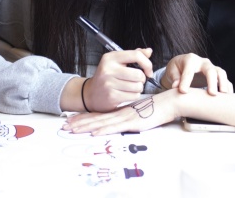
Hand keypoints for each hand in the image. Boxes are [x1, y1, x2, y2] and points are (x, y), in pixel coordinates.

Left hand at [64, 89, 179, 135]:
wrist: (170, 102)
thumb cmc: (158, 106)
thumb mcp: (142, 109)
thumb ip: (132, 112)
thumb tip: (126, 117)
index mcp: (122, 110)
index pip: (100, 114)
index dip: (85, 117)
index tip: (72, 120)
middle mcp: (121, 113)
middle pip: (96, 118)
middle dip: (80, 122)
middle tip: (65, 126)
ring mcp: (126, 117)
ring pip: (102, 123)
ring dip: (86, 127)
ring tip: (72, 130)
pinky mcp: (133, 122)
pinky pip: (116, 127)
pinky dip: (104, 130)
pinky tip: (94, 132)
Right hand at [83, 48, 155, 111]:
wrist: (91, 93)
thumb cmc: (108, 76)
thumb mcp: (117, 62)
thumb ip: (133, 56)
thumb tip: (149, 51)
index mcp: (111, 57)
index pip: (136, 55)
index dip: (147, 64)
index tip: (148, 70)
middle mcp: (108, 69)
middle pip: (139, 74)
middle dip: (142, 79)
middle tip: (136, 80)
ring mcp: (109, 83)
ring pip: (138, 86)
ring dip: (138, 88)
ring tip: (130, 87)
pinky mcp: (111, 96)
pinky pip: (134, 96)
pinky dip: (133, 95)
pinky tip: (126, 94)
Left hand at [162, 53, 232, 94]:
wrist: (183, 65)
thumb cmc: (177, 68)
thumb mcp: (172, 71)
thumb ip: (174, 77)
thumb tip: (176, 86)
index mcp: (190, 60)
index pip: (189, 70)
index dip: (186, 81)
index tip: (183, 92)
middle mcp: (203, 63)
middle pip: (210, 70)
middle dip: (212, 82)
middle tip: (212, 94)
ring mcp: (212, 68)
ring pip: (221, 73)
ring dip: (223, 84)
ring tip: (223, 95)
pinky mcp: (217, 76)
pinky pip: (225, 80)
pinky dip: (228, 88)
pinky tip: (228, 98)